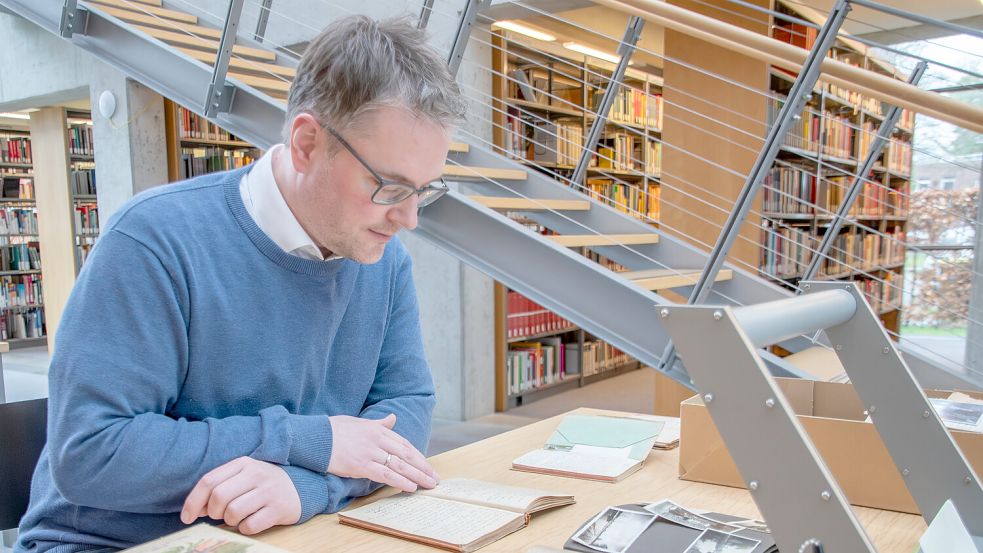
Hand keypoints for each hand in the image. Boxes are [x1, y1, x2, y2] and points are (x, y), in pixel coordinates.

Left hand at [180, 457, 300, 534]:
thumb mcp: (242, 478)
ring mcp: (269, 491)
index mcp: (243, 464)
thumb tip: (196, 509)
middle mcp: (257, 474)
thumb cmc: (262, 486)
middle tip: (220, 516)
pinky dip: (245, 528)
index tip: (187, 518)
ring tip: (239, 518)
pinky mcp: (279, 509)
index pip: (209, 481)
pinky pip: (250, 526)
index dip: (193, 501)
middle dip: (214, 512)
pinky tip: (252, 522)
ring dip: (230, 521)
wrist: (299, 489)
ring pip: (233, 513)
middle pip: (219, 497)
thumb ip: (219, 488)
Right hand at [327, 413, 437, 492]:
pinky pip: (385, 474)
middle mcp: (377, 439)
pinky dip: (400, 481)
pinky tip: (410, 487)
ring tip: (428, 485)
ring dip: (417, 476)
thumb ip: (378, 423)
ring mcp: (370, 452)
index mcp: (377, 429)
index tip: (427, 466)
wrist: (314, 437)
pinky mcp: (361, 465)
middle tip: (435, 478)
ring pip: (399, 465)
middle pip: (406, 455)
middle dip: (422, 467)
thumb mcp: (359, 422)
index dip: (418, 456)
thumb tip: (392, 418)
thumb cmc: (334, 430)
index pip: (404, 444)